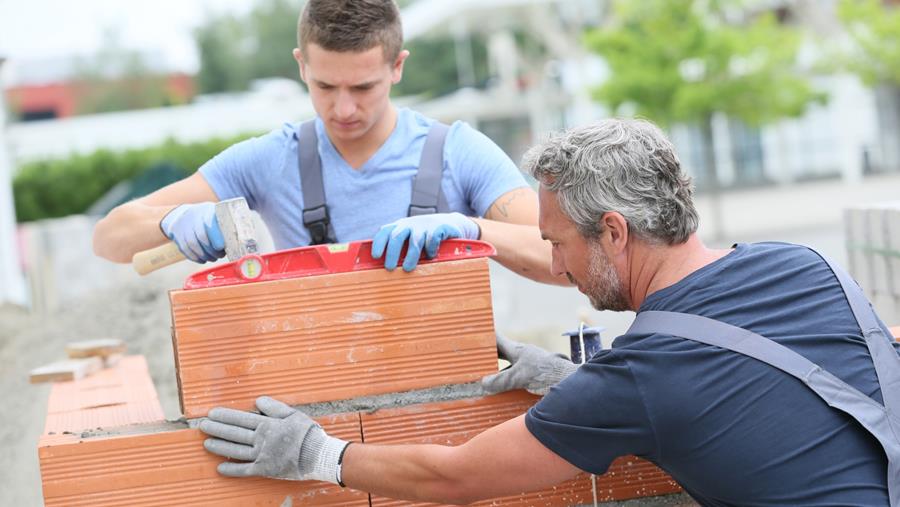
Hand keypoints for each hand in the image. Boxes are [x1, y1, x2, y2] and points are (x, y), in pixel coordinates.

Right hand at [160, 202, 225, 262]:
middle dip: (211, 249)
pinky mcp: (176, 234)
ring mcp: (182, 225)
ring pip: (192, 244)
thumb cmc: (208, 218)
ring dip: (204, 255)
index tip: (221, 247)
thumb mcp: (216, 216)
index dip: (215, 236)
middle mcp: (193, 215)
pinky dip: (195, 257)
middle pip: (201, 236)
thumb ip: (226, 226)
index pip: (209, 223)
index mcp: (207, 210)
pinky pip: (185, 249)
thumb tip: (241, 242)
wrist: (183, 215)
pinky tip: (203, 259)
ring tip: (213, 258)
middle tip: (220, 255)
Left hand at [200, 396, 348, 482]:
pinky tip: (220, 467)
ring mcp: (262, 456)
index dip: (225, 416)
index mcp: (268, 425)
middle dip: (217, 429)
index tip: (212, 413)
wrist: (317, 455)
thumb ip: (273, 407)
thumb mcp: (293, 414)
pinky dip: (232, 469)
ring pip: (236, 450)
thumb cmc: (307, 433)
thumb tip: (257, 401)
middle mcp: (261, 440)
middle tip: (202, 426)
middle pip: (234, 434)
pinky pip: (245, 470)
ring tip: (206, 443)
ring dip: (220, 447)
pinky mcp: (265, 470)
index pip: (241, 419)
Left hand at [371, 212, 478, 271]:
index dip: (379, 243)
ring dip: (410, 256)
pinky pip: (432, 239)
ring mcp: (424, 225)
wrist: (450, 225)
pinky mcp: (439, 227)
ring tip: (408, 269)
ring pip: (414, 240)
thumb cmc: (425, 238)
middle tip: (389, 268)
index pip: (385, 232)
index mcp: (399, 227)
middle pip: (396, 236)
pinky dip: (430, 249)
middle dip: (392, 253)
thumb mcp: (410, 240)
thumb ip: (400, 250)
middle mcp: (410, 225)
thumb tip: (382, 272)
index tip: (375, 256)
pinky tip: (431, 257)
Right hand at [481, 334, 577, 395]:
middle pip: (501, 353)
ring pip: (508, 365)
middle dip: (489, 356)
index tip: (475, 334)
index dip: (486, 336)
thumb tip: (483, 383)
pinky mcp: (534, 376)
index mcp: (516, 350)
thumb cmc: (545, 373)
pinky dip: (508, 381)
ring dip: (498, 371)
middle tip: (477, 359)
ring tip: (486, 377)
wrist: (568, 380)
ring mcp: (528, 365)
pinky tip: (503, 390)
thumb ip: (500, 380)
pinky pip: (516, 376)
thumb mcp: (518, 377)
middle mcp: (522, 355)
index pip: (497, 339)